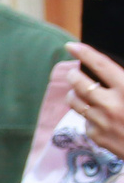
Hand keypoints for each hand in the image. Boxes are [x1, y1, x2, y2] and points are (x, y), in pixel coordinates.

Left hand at [67, 45, 123, 159]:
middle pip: (78, 83)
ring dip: (74, 94)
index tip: (71, 46)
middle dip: (73, 75)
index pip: (101, 65)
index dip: (84, 53)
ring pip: (75, 102)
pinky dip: (88, 116)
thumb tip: (111, 71)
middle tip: (73, 72)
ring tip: (78, 91)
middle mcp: (111, 104)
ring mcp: (101, 121)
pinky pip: (85, 121)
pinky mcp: (97, 136)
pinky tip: (99, 116)